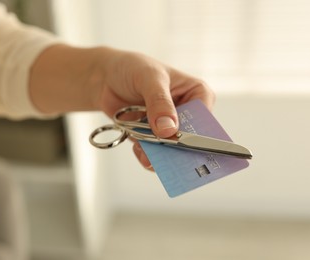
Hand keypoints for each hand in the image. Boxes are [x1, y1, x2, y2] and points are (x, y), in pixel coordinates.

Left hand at [30, 45, 214, 169]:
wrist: (104, 78)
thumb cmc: (132, 68)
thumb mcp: (148, 78)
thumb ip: (159, 102)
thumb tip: (168, 130)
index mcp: (196, 93)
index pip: (204, 117)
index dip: (198, 133)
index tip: (185, 144)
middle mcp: (186, 112)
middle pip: (190, 138)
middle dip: (178, 150)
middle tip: (169, 160)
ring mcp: (169, 127)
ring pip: (171, 149)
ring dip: (160, 156)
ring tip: (148, 158)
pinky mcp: (152, 137)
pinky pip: (154, 153)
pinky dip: (146, 155)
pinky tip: (138, 150)